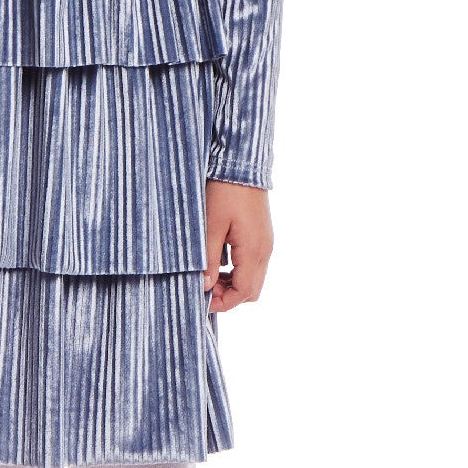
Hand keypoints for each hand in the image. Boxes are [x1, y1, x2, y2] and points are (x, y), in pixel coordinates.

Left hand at [203, 180, 271, 312]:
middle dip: (229, 295)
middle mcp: (264, 251)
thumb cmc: (225, 192)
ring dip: (233, 283)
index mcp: (253, 251)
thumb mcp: (211, 227)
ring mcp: (265, 243)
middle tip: (205, 287)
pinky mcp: (261, 235)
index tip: (203, 299)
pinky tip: (218, 258)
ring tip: (210, 273)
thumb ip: (209, 259)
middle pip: (252, 290)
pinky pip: (253, 263)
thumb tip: (206, 286)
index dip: (224, 302)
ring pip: (254, 278)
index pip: (244, 293)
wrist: (241, 165)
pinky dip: (238, 270)